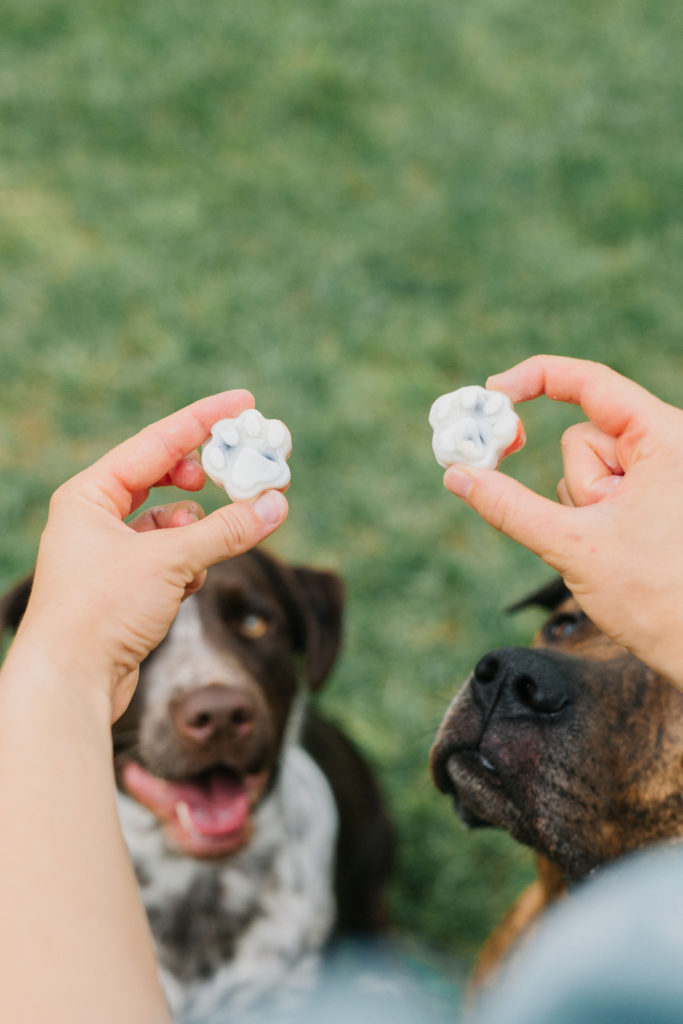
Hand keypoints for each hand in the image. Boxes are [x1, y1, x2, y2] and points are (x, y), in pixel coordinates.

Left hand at [16, 390, 288, 720]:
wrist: (70, 683)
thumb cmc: (101, 611)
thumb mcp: (170, 561)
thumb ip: (226, 529)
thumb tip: (276, 503)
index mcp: (89, 495)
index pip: (157, 442)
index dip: (204, 420)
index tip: (244, 403)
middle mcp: (94, 518)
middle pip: (164, 477)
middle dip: (206, 478)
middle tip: (245, 469)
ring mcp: (109, 553)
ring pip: (171, 522)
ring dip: (198, 531)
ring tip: (208, 547)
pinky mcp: (125, 586)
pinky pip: (170, 557)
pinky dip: (188, 564)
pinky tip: (187, 585)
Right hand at [443, 355, 682, 685]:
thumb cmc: (659, 600)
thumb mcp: (573, 546)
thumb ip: (508, 507)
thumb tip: (457, 475)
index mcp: (666, 438)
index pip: (591, 382)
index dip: (536, 378)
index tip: (492, 393)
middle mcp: (668, 447)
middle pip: (582, 437)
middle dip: (579, 484)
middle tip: (592, 523)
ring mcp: (662, 475)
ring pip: (588, 469)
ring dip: (587, 508)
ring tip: (620, 547)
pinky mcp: (654, 498)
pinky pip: (601, 491)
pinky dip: (595, 517)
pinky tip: (622, 551)